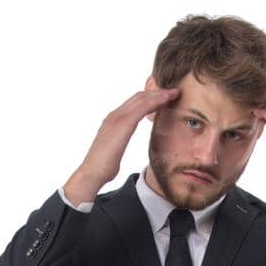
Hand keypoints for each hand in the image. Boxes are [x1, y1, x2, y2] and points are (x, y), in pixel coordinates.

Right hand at [65, 87, 180, 200]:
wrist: (92, 173)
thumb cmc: (102, 168)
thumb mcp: (112, 152)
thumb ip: (116, 145)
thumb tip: (116, 151)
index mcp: (112, 121)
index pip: (132, 104)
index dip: (148, 100)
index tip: (162, 100)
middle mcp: (114, 115)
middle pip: (138, 97)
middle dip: (156, 93)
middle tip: (172, 92)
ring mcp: (118, 117)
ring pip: (142, 99)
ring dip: (159, 95)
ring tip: (173, 93)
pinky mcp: (123, 122)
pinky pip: (143, 107)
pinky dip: (156, 101)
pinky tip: (167, 100)